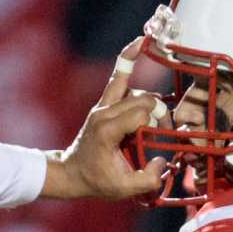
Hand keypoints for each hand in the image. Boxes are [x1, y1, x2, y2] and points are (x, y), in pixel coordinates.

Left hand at [41, 41, 167, 202]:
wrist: (70, 172)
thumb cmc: (95, 181)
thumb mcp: (122, 189)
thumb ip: (147, 180)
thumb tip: (162, 161)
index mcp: (107, 131)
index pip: (142, 114)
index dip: (157, 125)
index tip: (162, 138)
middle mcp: (104, 113)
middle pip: (143, 100)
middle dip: (159, 115)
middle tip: (162, 133)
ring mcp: (103, 105)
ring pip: (136, 91)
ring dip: (151, 103)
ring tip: (156, 122)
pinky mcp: (104, 102)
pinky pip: (119, 75)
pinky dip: (129, 58)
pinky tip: (141, 42)